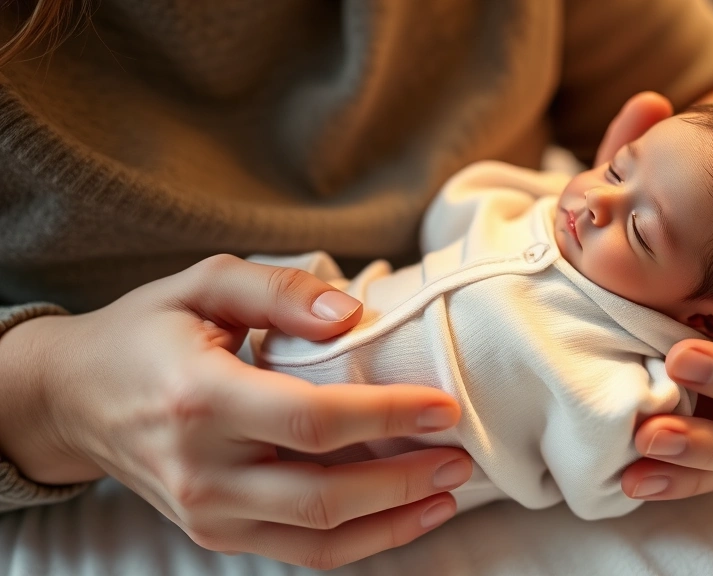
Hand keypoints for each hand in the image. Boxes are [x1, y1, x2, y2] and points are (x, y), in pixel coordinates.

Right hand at [0, 255, 471, 568]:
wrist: (74, 399)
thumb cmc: (145, 333)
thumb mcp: (204, 284)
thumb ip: (278, 290)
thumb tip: (350, 313)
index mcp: (200, 399)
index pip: (313, 422)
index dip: (388, 417)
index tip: (444, 407)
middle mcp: (203, 469)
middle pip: (324, 494)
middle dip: (404, 480)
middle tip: (460, 456)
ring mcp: (208, 513)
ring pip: (319, 539)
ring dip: (393, 521)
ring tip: (446, 492)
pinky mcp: (216, 533)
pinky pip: (300, 552)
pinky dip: (359, 541)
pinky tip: (401, 517)